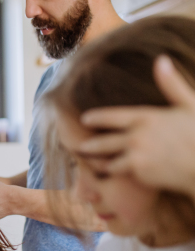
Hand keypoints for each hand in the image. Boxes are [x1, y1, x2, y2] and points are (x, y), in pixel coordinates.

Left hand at [79, 55, 194, 196]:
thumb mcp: (189, 104)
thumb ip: (171, 84)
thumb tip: (161, 60)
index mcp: (146, 117)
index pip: (111, 116)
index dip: (96, 118)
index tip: (84, 119)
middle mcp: (137, 136)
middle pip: (102, 143)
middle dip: (90, 146)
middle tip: (80, 147)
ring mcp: (136, 156)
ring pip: (109, 162)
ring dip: (104, 163)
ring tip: (97, 164)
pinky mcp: (139, 173)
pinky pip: (120, 174)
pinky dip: (117, 174)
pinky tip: (112, 177)